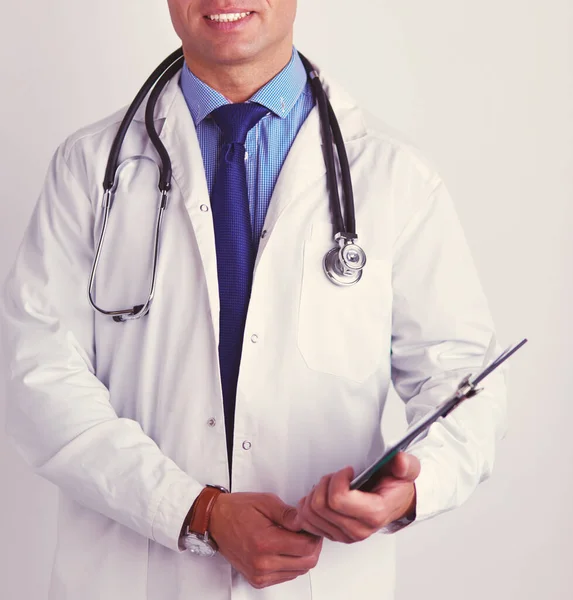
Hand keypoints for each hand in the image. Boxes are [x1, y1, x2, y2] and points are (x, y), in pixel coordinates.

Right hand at [209, 492, 322, 588]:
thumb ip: (288, 514)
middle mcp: (262, 564)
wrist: (214, 520)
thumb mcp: (266, 501)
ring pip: (299, 571)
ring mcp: (259, 575)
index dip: (314, 535)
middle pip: (307, 563)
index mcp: (265, 543)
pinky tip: (286, 548)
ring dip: (303, 556)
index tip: (311, 525)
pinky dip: (292, 564)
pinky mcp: (258, 580)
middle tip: (307, 531)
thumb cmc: (237, 509)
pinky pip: (286, 576)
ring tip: (295, 538)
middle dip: (313, 546)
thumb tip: (305, 521)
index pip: (306, 547)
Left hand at [292, 452, 419, 543]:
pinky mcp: (334, 536)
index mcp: (374, 514)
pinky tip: (320, 496)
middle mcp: (358, 529)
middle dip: (325, 483)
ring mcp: (345, 535)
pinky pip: (306, 523)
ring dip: (315, 493)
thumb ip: (405, 464)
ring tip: (330, 485)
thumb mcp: (406, 471)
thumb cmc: (396, 486)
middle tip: (338, 476)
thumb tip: (400, 461)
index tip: (349, 470)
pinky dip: (308, 506)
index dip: (338, 478)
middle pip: (320, 506)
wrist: (397, 502)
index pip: (337, 499)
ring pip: (310, 514)